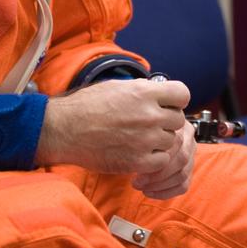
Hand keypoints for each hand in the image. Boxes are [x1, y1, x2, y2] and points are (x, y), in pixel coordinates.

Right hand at [35, 78, 190, 174]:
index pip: (183, 94)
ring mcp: (145, 139)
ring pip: (170, 141)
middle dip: (166, 122)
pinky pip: (162, 161)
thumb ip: (142, 90)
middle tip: (150, 125)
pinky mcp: (137, 161)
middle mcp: (149, 115)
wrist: (63, 130)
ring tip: (140, 139)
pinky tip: (139, 153)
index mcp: (144, 92)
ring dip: (159, 142)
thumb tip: (159, 93)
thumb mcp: (117, 87)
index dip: (176, 100)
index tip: (168, 105)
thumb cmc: (85, 106)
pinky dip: (153, 159)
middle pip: (178, 120)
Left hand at [132, 118, 195, 198]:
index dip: (158, 157)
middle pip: (181, 159)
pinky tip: (149, 192)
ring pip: (182, 175)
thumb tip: (132, 155)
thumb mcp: (139, 129)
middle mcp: (189, 138)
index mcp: (179, 124)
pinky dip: (166, 192)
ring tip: (141, 186)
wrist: (142, 133)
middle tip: (137, 181)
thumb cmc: (136, 133)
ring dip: (160, 185)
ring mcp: (191, 154)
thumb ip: (140, 139)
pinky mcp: (189, 170)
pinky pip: (183, 186)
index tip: (136, 167)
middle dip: (157, 175)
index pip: (176, 142)